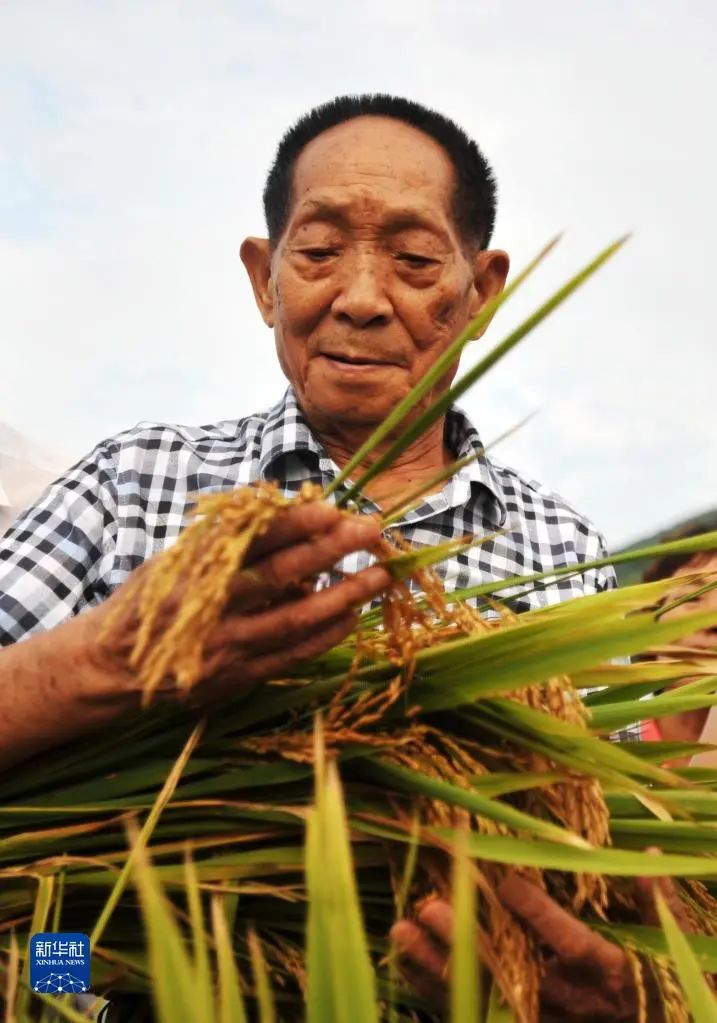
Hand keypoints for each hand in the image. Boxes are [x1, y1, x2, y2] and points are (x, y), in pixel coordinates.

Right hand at [82, 500, 390, 701]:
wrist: (113, 668)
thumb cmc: (149, 602)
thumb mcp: (174, 560)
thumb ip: (222, 541)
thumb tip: (280, 511)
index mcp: (194, 569)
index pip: (251, 539)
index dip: (294, 523)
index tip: (331, 508)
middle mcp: (212, 606)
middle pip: (281, 575)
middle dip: (330, 550)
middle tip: (370, 530)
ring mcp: (227, 645)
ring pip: (296, 620)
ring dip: (343, 596)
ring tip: (380, 576)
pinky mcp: (238, 676)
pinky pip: (292, 655)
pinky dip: (325, 635)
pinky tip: (353, 616)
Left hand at [391, 872, 691, 1020]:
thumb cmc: (651, 980)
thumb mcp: (664, 942)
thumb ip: (652, 901)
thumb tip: (646, 855)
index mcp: (605, 972)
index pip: (571, 946)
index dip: (540, 918)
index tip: (508, 883)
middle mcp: (567, 1000)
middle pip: (511, 972)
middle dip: (467, 941)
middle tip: (429, 906)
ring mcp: (537, 1017)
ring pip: (480, 994)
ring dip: (436, 964)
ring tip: (401, 929)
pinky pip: (470, 1010)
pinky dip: (433, 986)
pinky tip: (404, 957)